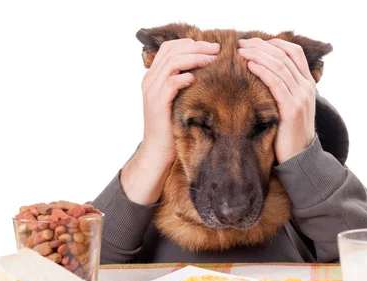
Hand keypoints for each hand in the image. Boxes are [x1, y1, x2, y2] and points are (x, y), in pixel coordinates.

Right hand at [121, 39, 219, 204]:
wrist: (158, 151)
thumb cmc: (172, 126)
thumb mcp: (178, 100)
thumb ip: (185, 83)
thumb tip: (207, 69)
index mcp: (153, 76)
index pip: (169, 48)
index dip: (191, 43)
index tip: (212, 47)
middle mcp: (149, 80)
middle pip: (171, 50)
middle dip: (196, 47)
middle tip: (217, 49)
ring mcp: (152, 91)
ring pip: (171, 62)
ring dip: (194, 58)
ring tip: (212, 59)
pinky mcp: (157, 104)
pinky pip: (170, 83)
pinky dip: (185, 78)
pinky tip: (197, 79)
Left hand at [238, 38, 315, 163]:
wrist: (299, 156)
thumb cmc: (289, 131)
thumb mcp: (290, 105)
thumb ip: (285, 88)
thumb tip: (264, 72)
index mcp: (308, 83)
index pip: (294, 52)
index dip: (274, 42)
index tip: (254, 41)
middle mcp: (307, 87)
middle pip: (284, 55)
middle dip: (261, 46)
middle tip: (241, 44)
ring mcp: (301, 97)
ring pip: (279, 66)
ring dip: (258, 55)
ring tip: (241, 52)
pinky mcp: (291, 109)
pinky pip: (276, 84)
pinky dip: (263, 71)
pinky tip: (250, 66)